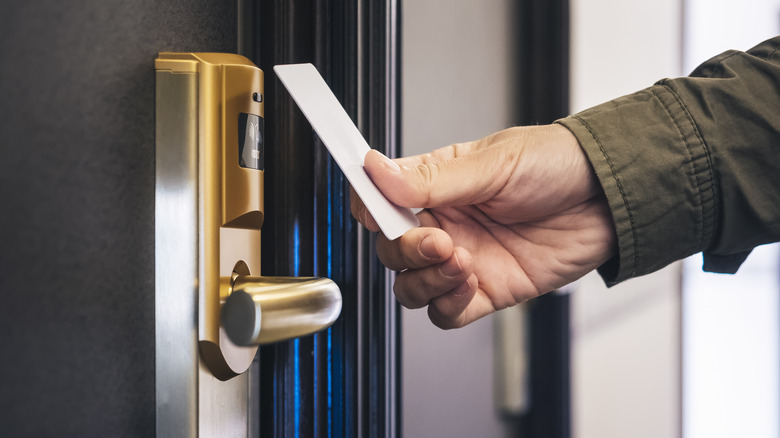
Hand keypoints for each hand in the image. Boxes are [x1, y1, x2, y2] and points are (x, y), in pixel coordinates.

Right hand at [351, 124, 616, 328]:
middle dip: (405, 250)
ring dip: (426, 280)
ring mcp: (463, 259)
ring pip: (411, 286)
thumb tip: (376, 169)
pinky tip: (470, 282)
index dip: (368, 208)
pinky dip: (448, 304)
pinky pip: (446, 313)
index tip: (371, 211)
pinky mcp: (487, 290)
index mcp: (437, 184)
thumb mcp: (493, 163)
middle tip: (438, 239)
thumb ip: (431, 178)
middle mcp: (444, 224)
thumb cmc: (557, 165)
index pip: (381, 200)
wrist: (610, 199)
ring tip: (460, 260)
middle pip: (392, 250)